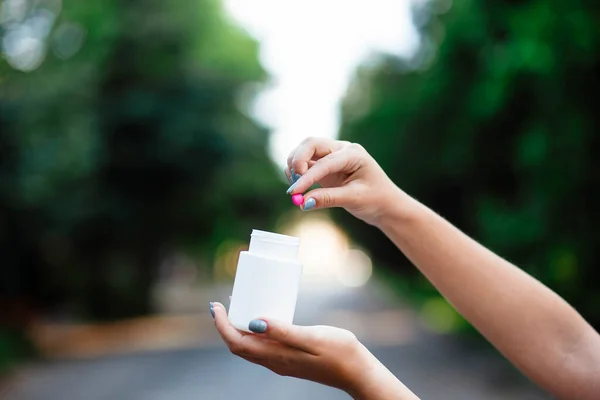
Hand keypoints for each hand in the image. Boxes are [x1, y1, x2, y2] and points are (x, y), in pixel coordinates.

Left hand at [211, 302, 418, 398]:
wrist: (358, 372)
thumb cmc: (339, 352)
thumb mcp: (312, 337)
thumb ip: (284, 331)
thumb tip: (254, 322)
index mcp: (276, 356)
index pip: (237, 343)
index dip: (222, 325)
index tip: (216, 306)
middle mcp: (274, 362)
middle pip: (238, 346)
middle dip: (225, 325)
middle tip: (222, 303)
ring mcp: (281, 362)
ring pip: (249, 347)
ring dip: (238, 328)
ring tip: (238, 305)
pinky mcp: (289, 359)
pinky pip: (262, 347)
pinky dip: (253, 331)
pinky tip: (261, 317)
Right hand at [285, 137, 408, 225]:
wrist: (385, 204)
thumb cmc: (376, 199)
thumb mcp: (354, 199)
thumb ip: (328, 199)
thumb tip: (303, 202)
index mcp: (353, 154)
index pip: (324, 162)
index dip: (307, 177)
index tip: (294, 192)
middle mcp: (341, 150)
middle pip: (311, 144)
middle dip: (297, 161)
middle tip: (294, 184)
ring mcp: (332, 156)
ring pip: (305, 151)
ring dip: (295, 166)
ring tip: (297, 188)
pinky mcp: (325, 166)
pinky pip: (305, 163)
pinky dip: (297, 172)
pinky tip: (300, 187)